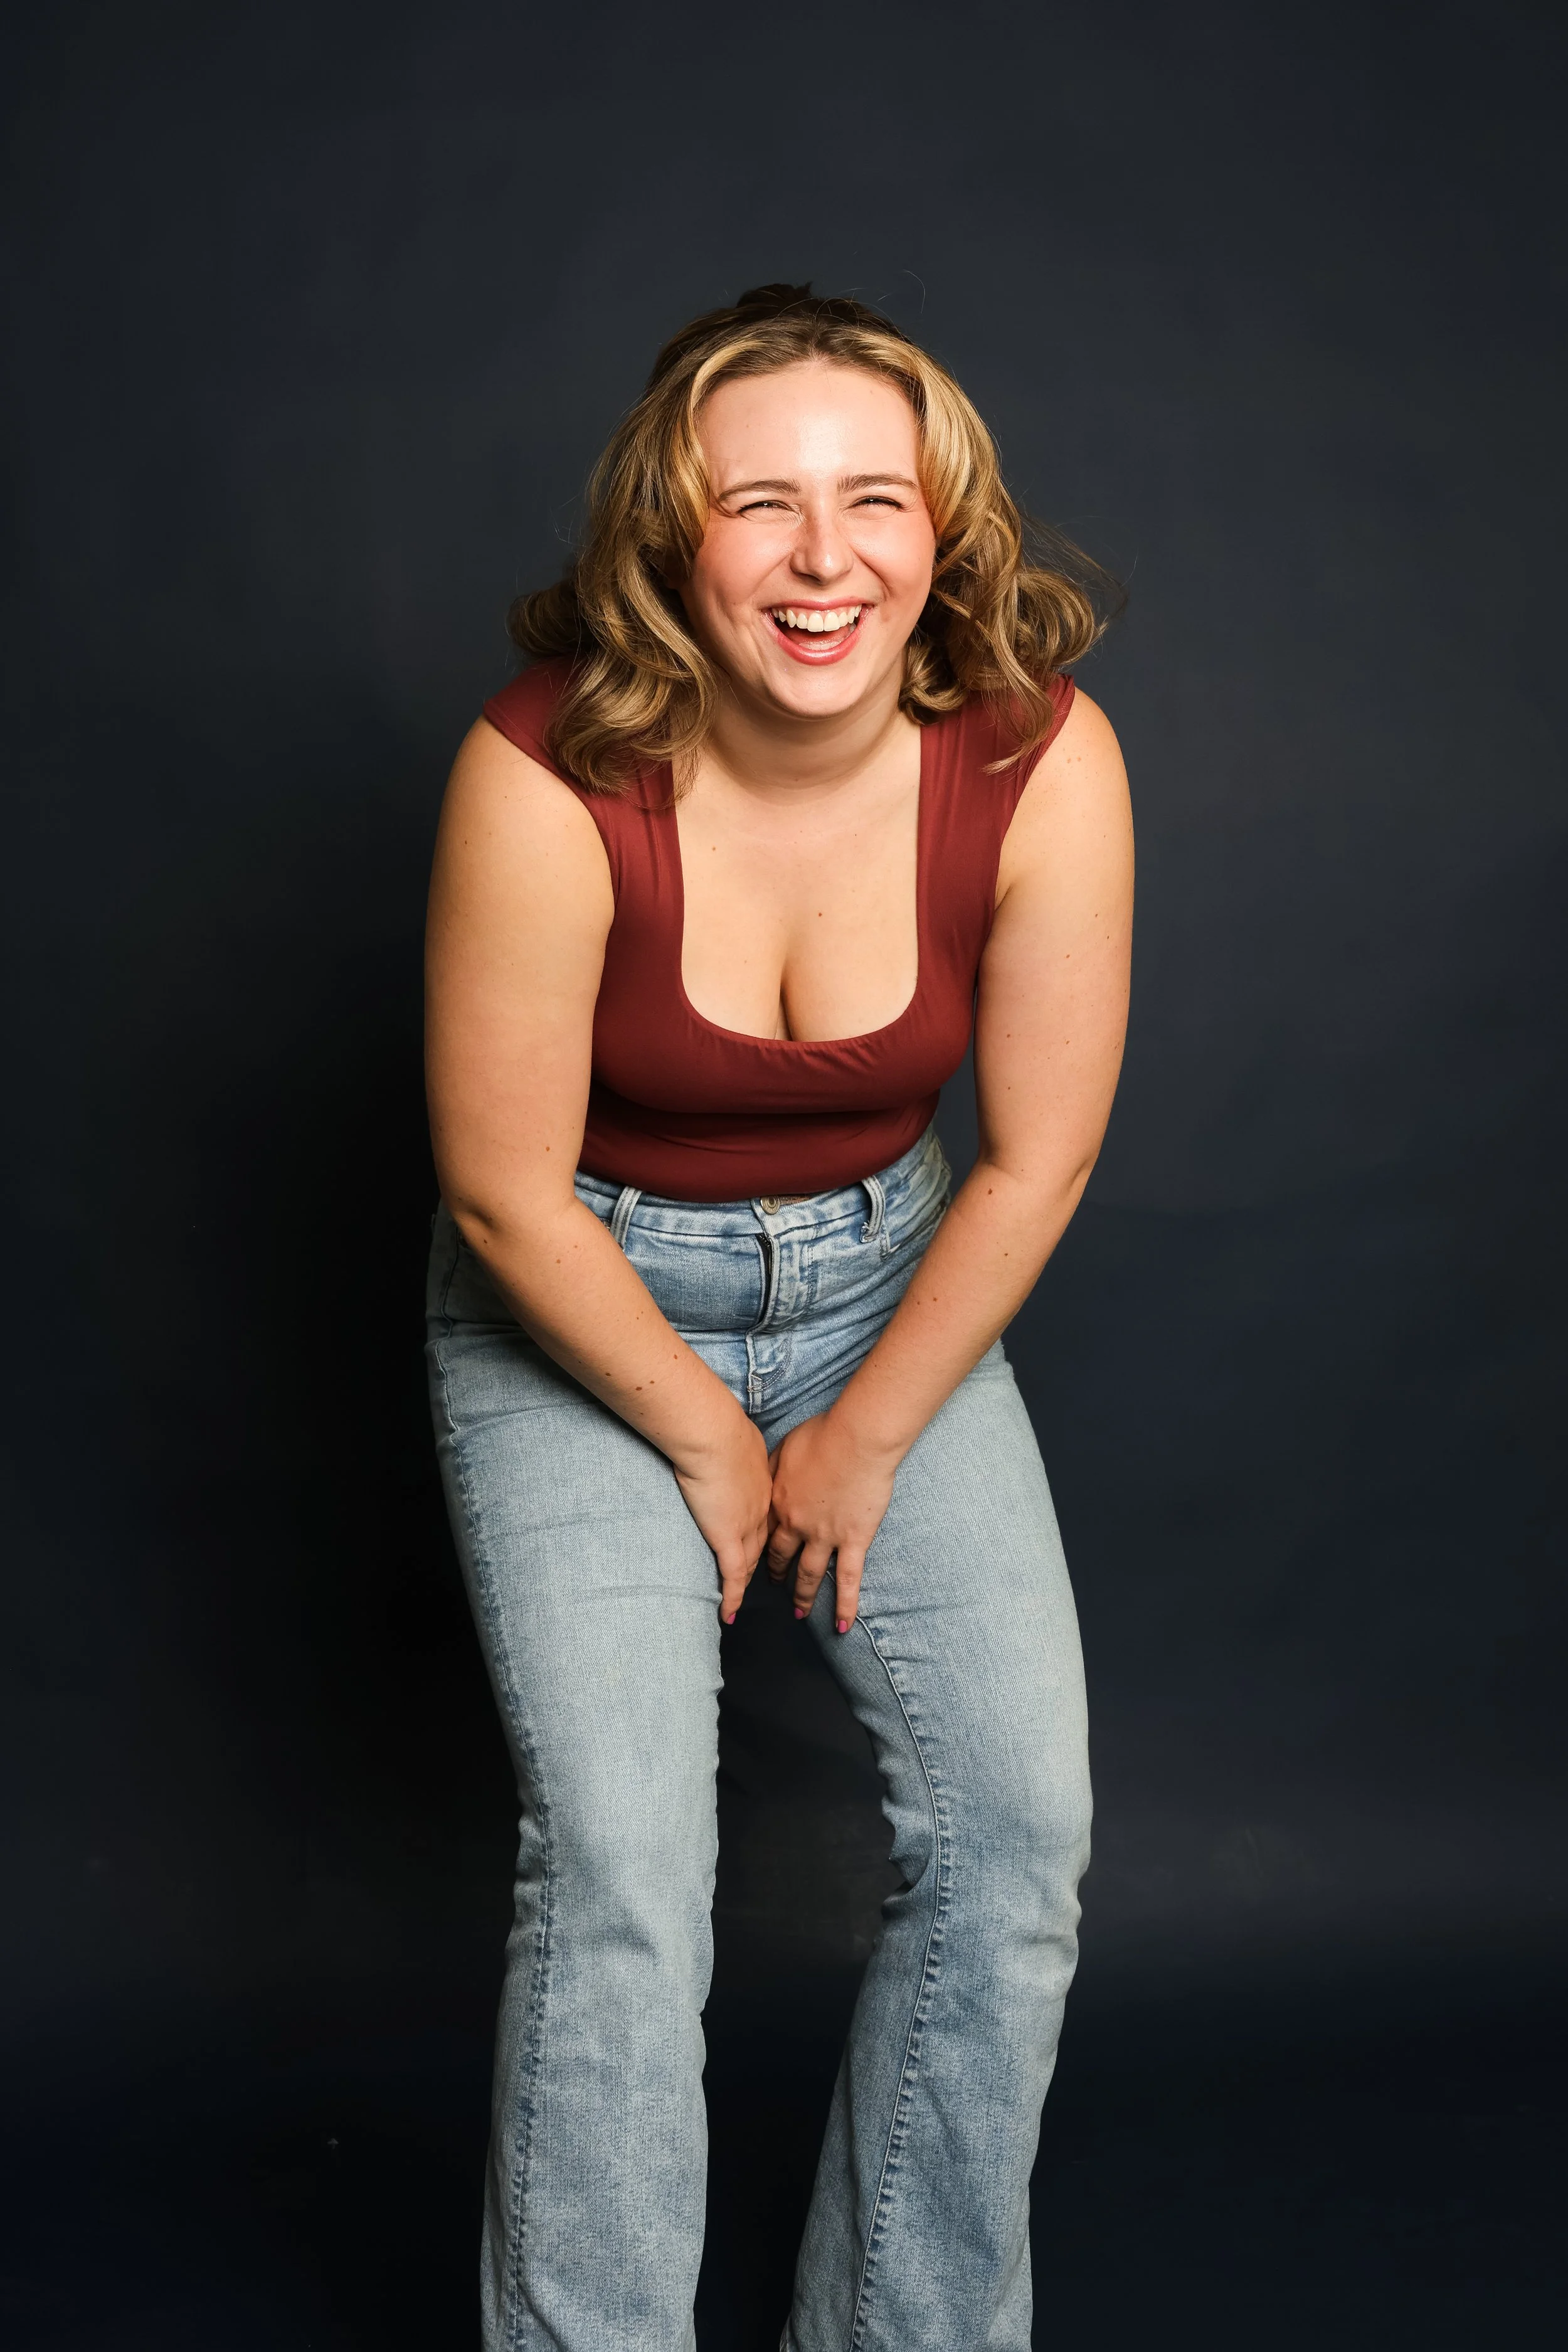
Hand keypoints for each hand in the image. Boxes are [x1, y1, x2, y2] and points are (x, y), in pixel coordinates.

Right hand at [672, 1411, 772, 1624]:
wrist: (714, 1435)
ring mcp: (746, 1526)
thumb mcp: (742, 1436)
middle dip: (773, 1562)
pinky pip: (732, 1576)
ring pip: (752, 1561)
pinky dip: (731, 1597)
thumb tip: (733, 1441)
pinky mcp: (728, 1538)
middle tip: (777, 1578)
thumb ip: (741, 1447)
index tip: (777, 1541)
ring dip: (753, 1580)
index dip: (775, 1533)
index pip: (772, 1518)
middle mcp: (762, 1511)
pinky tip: (729, 1615)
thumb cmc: (722, 1428)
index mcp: (767, 1486)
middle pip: (769, 1543)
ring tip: (751, 1597)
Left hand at [765, 1410, 899, 1632]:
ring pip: (808, 1574)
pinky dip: (844, 1605)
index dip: (758, 1545)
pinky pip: (848, 1580)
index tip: (754, 1555)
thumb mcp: (785, 1446)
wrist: (856, 1438)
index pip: (763, 1530)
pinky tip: (840, 1626)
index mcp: (778, 1500)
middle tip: (773, 1585)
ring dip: (802, 1595)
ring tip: (797, 1612)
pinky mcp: (853, 1540)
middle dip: (776, 1573)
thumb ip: (773, 1467)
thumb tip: (763, 1475)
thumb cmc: (822, 1434)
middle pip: (781, 1555)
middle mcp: (796, 1524)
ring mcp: (825, 1536)